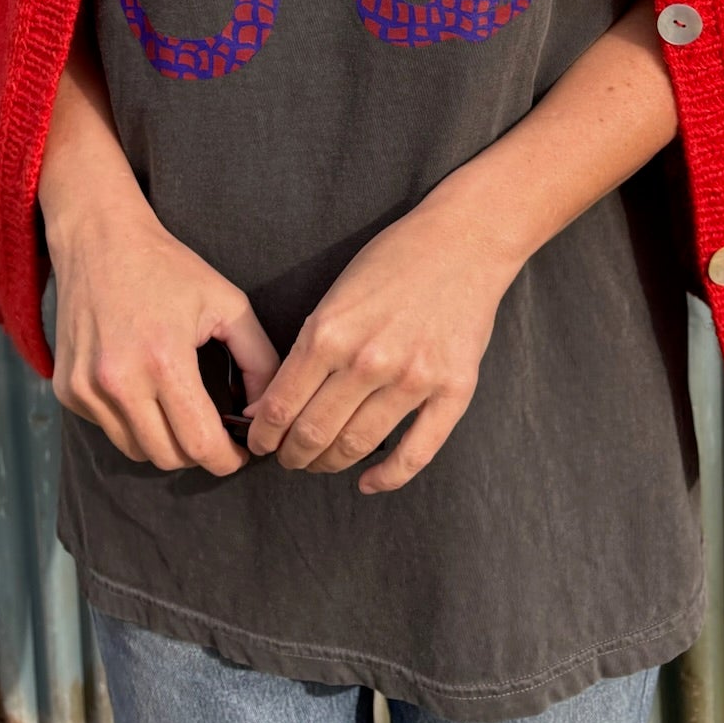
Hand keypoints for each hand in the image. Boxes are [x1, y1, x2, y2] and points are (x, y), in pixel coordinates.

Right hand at [49, 198, 280, 478]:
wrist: (99, 240)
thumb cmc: (168, 268)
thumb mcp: (228, 304)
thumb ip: (259, 360)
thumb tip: (263, 412)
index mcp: (163, 359)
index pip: (201, 444)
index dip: (228, 459)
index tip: (240, 452)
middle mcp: (118, 381)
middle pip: (169, 457)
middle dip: (199, 452)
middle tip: (214, 430)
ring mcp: (86, 389)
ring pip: (137, 451)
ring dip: (164, 441)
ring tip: (180, 409)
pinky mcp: (67, 390)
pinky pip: (109, 430)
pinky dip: (132, 423)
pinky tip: (143, 389)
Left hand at [241, 203, 517, 493]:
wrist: (464, 241)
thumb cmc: (394, 261)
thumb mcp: (335, 295)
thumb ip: (305, 350)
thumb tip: (269, 406)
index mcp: (329, 333)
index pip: (281, 407)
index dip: (263, 436)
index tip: (259, 445)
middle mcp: (367, 360)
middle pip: (314, 434)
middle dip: (292, 456)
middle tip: (288, 460)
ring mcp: (413, 378)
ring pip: (357, 445)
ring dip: (330, 464)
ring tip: (321, 463)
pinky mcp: (453, 390)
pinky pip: (416, 453)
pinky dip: (387, 476)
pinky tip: (369, 481)